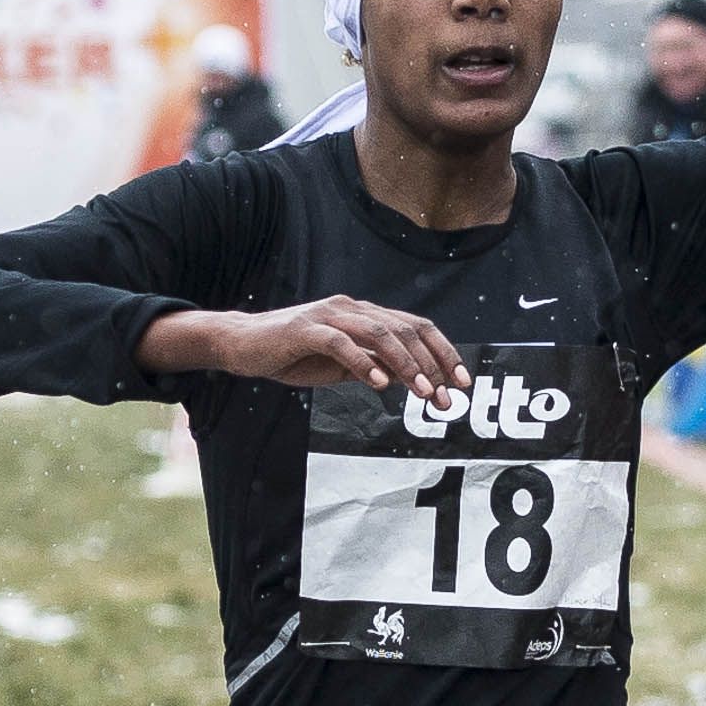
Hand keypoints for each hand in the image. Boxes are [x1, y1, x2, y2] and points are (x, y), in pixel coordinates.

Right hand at [139, 299, 468, 399]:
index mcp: (364, 315)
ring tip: (422, 393)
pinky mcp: (305, 328)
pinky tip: (378, 385)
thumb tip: (413, 380)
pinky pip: (341, 343)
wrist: (244, 346)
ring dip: (406, 365)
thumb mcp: (343, 366)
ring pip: (380, 333)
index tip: (461, 382)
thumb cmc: (294, 356)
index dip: (443, 352)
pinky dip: (363, 363)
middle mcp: (351, 309)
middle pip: (405, 329)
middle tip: (446, 396)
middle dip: (432, 364)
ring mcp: (329, 315)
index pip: (415, 327)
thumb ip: (375, 367)